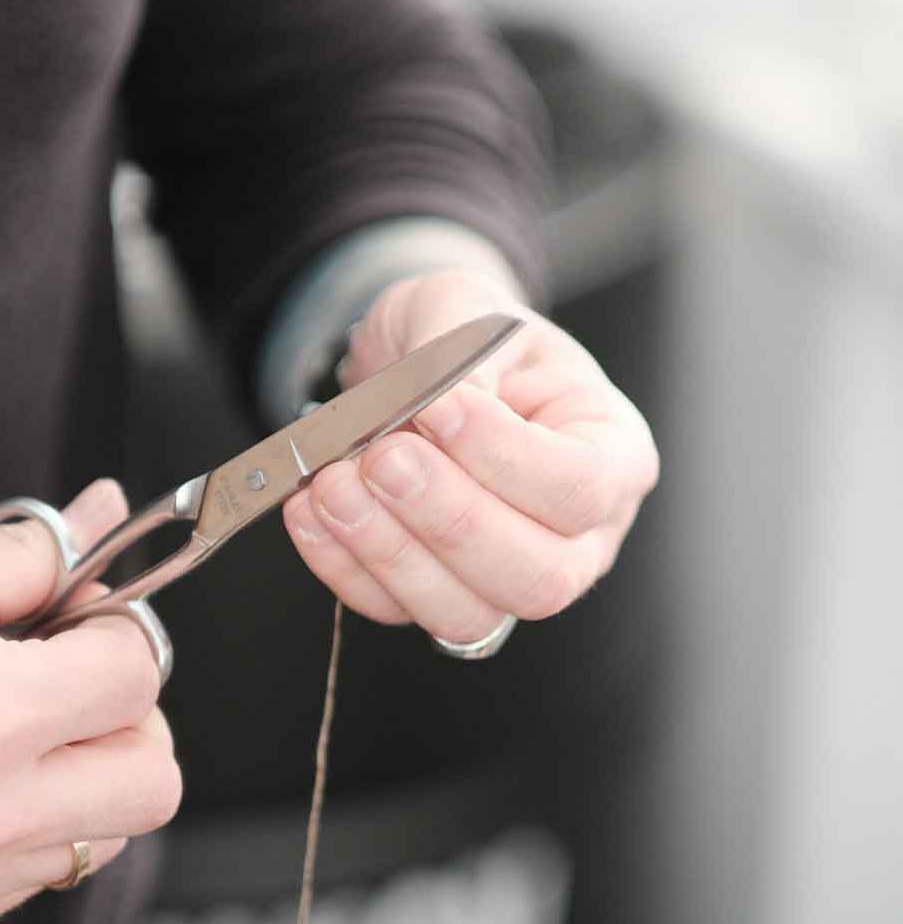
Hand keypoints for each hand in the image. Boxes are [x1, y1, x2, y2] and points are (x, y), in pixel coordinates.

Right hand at [0, 480, 181, 923]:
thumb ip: (20, 558)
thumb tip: (103, 515)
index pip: (136, 675)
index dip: (118, 631)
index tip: (79, 618)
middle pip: (154, 775)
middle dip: (130, 716)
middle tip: (70, 677)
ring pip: (112, 832)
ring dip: (92, 773)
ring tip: (17, 728)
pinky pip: (44, 871)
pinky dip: (39, 823)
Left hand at [283, 270, 658, 642]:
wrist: (420, 371)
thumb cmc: (467, 339)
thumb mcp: (469, 310)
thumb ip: (458, 354)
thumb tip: (439, 408)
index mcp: (613, 454)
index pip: (581, 486)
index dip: (504, 457)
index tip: (437, 406)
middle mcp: (580, 537)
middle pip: (538, 576)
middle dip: (448, 521)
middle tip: (381, 458)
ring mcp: (509, 579)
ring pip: (467, 613)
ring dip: (389, 554)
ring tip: (330, 485)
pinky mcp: (439, 597)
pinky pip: (397, 611)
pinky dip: (345, 568)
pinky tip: (310, 512)